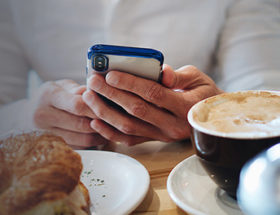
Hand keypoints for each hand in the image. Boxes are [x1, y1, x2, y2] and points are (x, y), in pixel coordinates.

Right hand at [27, 79, 107, 147]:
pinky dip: (95, 141)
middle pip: (82, 124)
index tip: (113, 106)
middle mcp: (43, 116)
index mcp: (48, 96)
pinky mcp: (55, 146)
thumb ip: (80, 89)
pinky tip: (103, 133)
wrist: (27, 115)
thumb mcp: (63, 86)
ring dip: (102, 133)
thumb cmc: (52, 96)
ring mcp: (47, 134)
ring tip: (113, 127)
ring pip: (84, 138)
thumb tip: (99, 92)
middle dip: (103, 121)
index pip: (78, 105)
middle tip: (119, 119)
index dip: (98, 107)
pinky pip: (81, 146)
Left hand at [83, 65, 222, 145]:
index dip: (130, 84)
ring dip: (105, 112)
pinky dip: (110, 132)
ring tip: (89, 97)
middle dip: (111, 95)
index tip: (110, 74)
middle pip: (136, 110)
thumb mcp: (198, 78)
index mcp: (185, 106)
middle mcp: (172, 125)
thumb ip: (180, 75)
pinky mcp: (154, 140)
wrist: (209, 118)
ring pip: (129, 127)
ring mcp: (162, 136)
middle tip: (93, 81)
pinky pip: (129, 140)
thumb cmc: (203, 93)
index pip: (153, 94)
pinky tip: (95, 120)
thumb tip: (162, 72)